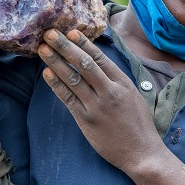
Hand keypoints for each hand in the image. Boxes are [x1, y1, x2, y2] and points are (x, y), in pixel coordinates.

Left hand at [38, 29, 164, 172]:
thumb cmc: (138, 124)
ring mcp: (97, 106)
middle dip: (65, 47)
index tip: (71, 31)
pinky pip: (68, 99)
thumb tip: (97, 61)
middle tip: (50, 33)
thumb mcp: (133, 95)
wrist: (142, 153)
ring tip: (43, 49)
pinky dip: (56, 85)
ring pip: (73, 79)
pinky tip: (46, 73)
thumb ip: (116, 79)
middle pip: (84, 64)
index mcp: (122, 83)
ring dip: (56, 62)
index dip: (84, 43)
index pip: (100, 58)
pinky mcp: (86, 121)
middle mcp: (109, 92)